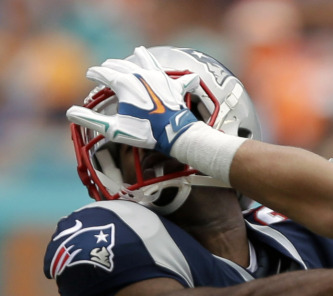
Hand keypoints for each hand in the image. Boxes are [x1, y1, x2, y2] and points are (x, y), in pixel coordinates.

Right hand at [66, 46, 199, 153]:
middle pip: (121, 65)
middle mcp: (140, 75)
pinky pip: (178, 76)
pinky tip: (190, 73)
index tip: (90, 74)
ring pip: (147, 62)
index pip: (104, 73)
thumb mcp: (114, 128)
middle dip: (111, 66)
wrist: (174, 134)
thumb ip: (91, 119)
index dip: (94, 73)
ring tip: (137, 51)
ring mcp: (159, 78)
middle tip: (106, 68)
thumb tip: (70, 112)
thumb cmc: (144, 131)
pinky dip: (180, 74)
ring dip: (140, 57)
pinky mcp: (174, 86)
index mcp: (123, 83)